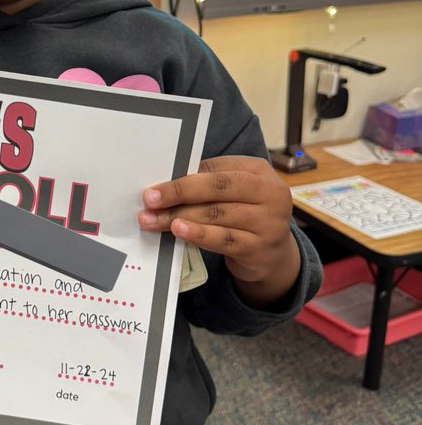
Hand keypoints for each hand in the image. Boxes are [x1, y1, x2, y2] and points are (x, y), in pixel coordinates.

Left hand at [138, 155, 300, 307]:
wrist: (274, 255)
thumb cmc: (245, 216)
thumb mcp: (236, 194)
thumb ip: (209, 186)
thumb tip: (165, 186)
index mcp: (258, 171)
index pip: (216, 169)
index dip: (184, 176)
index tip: (155, 186)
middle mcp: (269, 193)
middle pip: (218, 188)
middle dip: (179, 192)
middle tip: (150, 200)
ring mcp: (267, 222)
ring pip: (217, 214)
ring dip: (180, 216)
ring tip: (154, 219)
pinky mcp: (259, 248)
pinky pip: (223, 239)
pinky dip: (198, 234)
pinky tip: (179, 231)